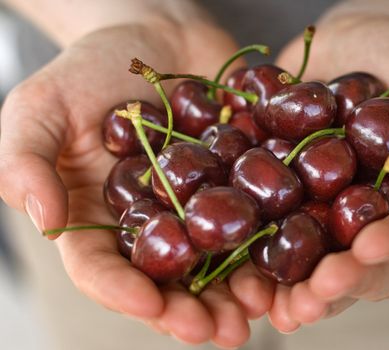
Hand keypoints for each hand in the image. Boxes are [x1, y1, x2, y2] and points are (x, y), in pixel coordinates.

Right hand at [0, 19, 269, 347]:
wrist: (154, 36)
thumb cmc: (87, 70)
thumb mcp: (41, 108)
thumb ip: (26, 161)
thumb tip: (44, 218)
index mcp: (97, 218)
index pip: (102, 269)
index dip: (124, 293)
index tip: (152, 308)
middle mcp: (150, 223)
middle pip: (168, 279)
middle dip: (193, 309)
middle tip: (221, 333)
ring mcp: (196, 206)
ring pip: (216, 259)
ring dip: (238, 290)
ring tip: (261, 311)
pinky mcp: (234, 183)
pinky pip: (253, 216)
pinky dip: (269, 240)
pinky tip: (289, 259)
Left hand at [261, 15, 388, 331]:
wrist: (347, 38)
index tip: (368, 249)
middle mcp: (366, 215)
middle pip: (360, 265)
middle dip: (339, 284)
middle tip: (313, 296)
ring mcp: (321, 209)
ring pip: (312, 262)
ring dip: (294, 290)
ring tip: (279, 307)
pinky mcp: (282, 196)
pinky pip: (268, 229)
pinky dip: (254, 256)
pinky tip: (239, 274)